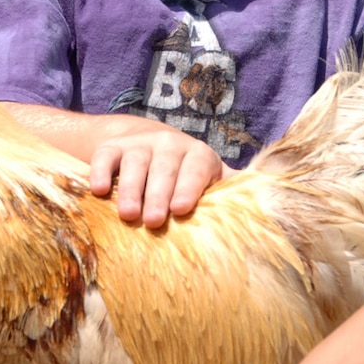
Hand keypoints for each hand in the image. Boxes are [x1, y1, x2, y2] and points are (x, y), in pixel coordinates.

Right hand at [89, 121, 222, 227]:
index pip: (195, 170)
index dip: (189, 188)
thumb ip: (232, 192)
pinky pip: (105, 156)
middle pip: (164, 168)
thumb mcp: (210, 180)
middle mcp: (169, 145)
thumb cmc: (186, 176)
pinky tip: (97, 190)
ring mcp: (139, 145)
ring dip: (130, 189)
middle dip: (158, 194)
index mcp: (198, 156)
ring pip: (134, 163)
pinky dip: (99, 171)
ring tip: (127, 214)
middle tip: (154, 221)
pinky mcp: (112, 147)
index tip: (182, 210)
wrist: (146, 143)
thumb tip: (267, 208)